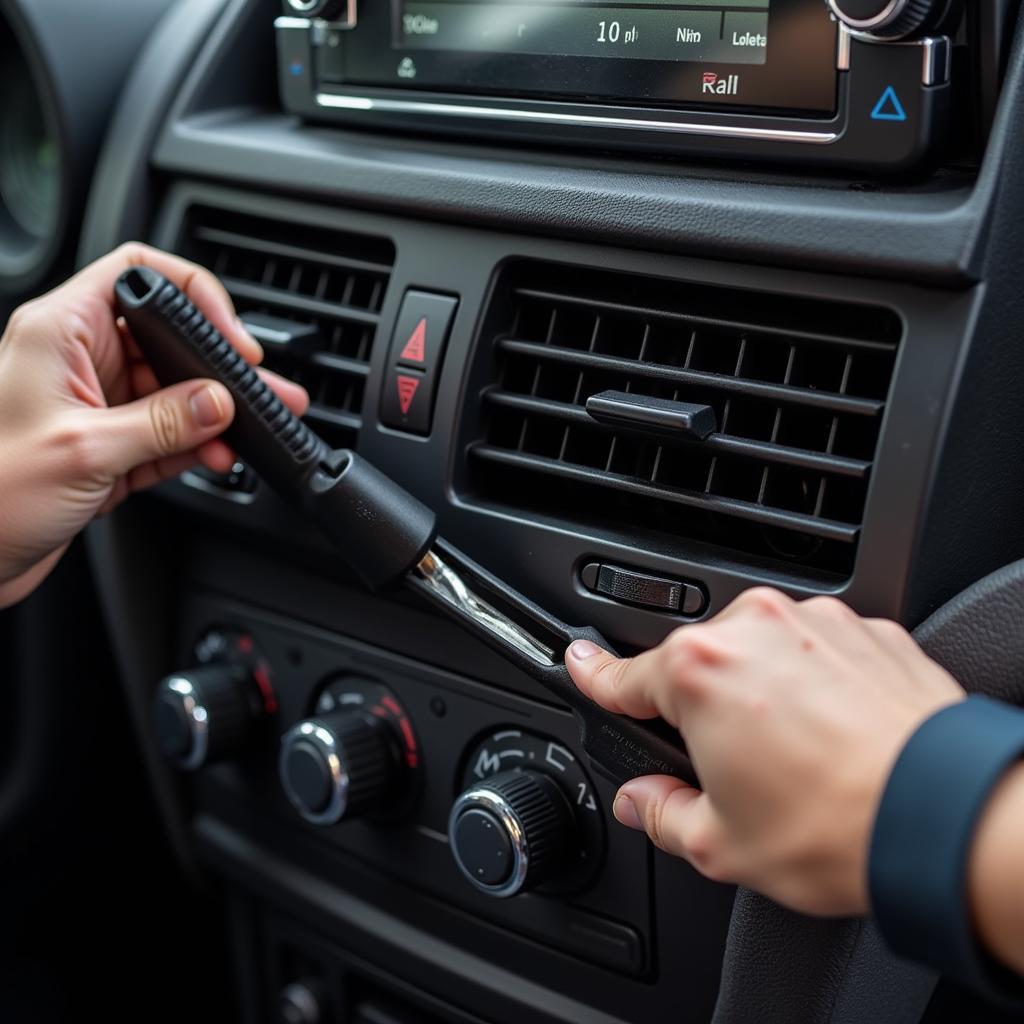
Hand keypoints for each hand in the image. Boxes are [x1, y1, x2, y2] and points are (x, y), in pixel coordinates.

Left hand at [0, 243, 308, 606]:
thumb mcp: (85, 450)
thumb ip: (162, 423)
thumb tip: (218, 403)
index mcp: (59, 333)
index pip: (137, 275)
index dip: (192, 295)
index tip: (230, 337)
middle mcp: (78, 361)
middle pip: (166, 340)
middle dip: (217, 365)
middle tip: (262, 385)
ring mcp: (94, 404)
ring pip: (172, 391)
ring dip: (214, 412)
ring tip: (255, 427)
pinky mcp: (105, 446)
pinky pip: (165, 433)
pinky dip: (195, 444)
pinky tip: (217, 454)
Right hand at [566, 589, 963, 915]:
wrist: (946, 816)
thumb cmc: (838, 826)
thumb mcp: (722, 842)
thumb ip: (662, 813)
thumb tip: (643, 803)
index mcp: (699, 671)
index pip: (625, 671)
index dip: (596, 674)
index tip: (581, 662)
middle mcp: (753, 630)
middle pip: (700, 663)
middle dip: (703, 706)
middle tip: (730, 765)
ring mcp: (815, 622)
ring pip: (762, 652)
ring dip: (763, 691)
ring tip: (796, 756)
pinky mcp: (866, 629)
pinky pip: (817, 648)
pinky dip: (815, 682)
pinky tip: (834, 735)